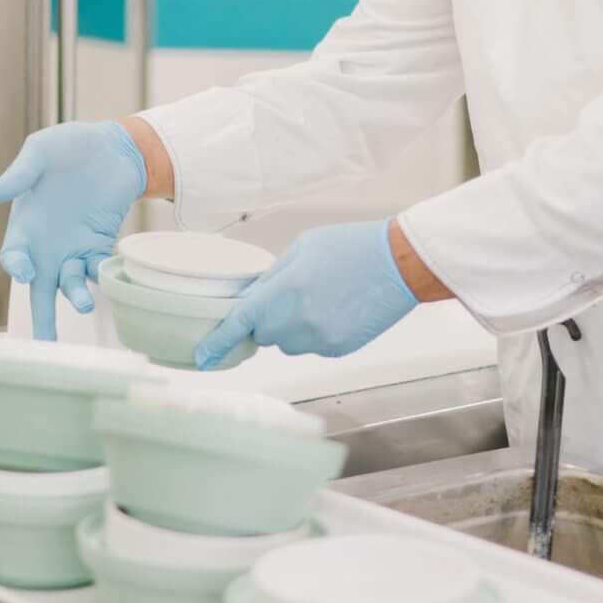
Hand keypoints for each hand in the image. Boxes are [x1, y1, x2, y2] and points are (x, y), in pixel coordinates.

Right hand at [0, 122, 146, 340]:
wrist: (112, 146)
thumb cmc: (68, 147)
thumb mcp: (40, 152)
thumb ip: (18, 175)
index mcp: (25, 226)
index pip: (14, 257)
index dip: (17, 267)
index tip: (25, 270)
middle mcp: (47, 245)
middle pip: (39, 288)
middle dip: (41, 317)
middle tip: (45, 344)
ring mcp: (74, 247)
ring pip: (70, 283)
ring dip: (74, 296)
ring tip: (83, 304)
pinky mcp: (99, 244)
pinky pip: (96, 269)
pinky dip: (98, 276)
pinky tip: (103, 277)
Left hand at [194, 219, 418, 369]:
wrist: (400, 264)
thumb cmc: (352, 246)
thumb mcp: (302, 247)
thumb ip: (273, 275)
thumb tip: (254, 296)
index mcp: (283, 291)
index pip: (240, 323)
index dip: (217, 342)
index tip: (202, 356)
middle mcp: (298, 322)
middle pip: (264, 334)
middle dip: (268, 319)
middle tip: (291, 294)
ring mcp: (319, 340)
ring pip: (288, 343)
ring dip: (292, 327)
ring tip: (320, 298)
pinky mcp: (338, 349)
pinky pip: (312, 346)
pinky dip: (315, 332)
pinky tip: (336, 310)